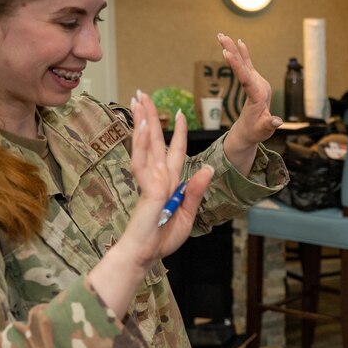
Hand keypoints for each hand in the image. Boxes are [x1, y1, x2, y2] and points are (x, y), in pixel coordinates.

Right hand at [89, 92, 212, 317]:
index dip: (176, 132)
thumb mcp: (188, 214)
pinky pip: (144, 162)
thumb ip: (196, 191)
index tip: (178, 113)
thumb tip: (209, 168)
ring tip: (138, 99)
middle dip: (149, 116)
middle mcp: (158, 176)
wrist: (146, 255)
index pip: (174, 151)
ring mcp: (150, 180)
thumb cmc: (162, 239)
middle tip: (141, 93)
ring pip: (146, 144)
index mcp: (169, 182)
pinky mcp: (146, 188)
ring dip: (143, 121)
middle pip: (154, 140)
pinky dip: (143, 143)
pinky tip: (143, 126)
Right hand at [218, 33, 280, 172]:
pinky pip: (246, 65)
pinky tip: (239, 42)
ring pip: (244, 62)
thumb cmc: (258, 132)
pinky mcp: (254, 81)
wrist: (257, 130)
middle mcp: (260, 85)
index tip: (227, 53)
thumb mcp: (263, 131)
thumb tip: (277, 121)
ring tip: (221, 35)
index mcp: (259, 96)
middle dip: (233, 50)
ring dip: (233, 48)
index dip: (237, 65)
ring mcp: (257, 82)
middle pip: (245, 66)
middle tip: (221, 36)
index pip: (247, 79)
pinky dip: (242, 54)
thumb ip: (269, 125)